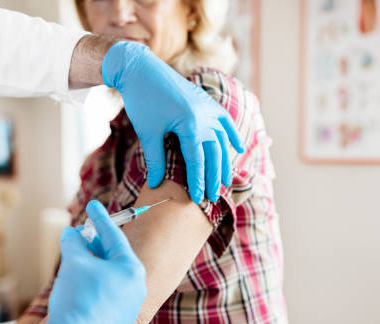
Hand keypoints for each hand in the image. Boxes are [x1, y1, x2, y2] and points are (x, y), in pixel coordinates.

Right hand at [36, 201, 146, 323]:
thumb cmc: (78, 299)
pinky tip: (77, 282)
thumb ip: (75, 243)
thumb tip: (73, 233)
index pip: (114, 236)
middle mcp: (136, 286)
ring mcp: (129, 306)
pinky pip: (106, 294)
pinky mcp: (117, 321)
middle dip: (94, 244)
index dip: (100, 218)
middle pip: (113, 256)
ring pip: (109, 276)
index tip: (93, 205)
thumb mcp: (74, 263)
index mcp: (132, 269)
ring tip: (75, 258)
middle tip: (80, 234)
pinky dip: (92, 283)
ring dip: (92, 264)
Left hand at [102, 41, 244, 203]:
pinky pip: (225, 121)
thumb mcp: (148, 132)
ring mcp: (208, 107)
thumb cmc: (142, 100)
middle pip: (214, 153)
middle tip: (212, 196)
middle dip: (213, 177)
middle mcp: (205, 116)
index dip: (197, 181)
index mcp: (191, 124)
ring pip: (221, 140)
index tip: (197, 199)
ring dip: (223, 161)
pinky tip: (239, 148)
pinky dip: (232, 134)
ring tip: (224, 180)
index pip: (197, 161)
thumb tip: (156, 184)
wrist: (140, 68)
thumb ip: (155, 159)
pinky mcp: (206, 101)